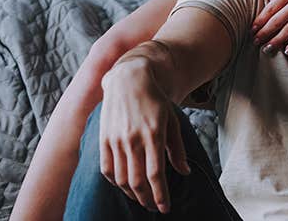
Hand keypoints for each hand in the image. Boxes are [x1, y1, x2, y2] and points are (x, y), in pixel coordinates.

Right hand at [99, 62, 191, 213]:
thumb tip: (184, 172)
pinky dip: (116, 182)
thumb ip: (177, 148)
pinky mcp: (103, 139)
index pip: (156, 174)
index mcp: (154, 135)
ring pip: (122, 179)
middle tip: (153, 208)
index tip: (165, 208)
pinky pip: (107, 169)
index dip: (160, 195)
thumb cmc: (154, 100)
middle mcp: (133, 139)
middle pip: (138, 181)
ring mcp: (116, 140)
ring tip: (141, 199)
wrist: (128, 80)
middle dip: (147, 200)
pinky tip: (124, 186)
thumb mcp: (172, 120)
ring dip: (132, 194)